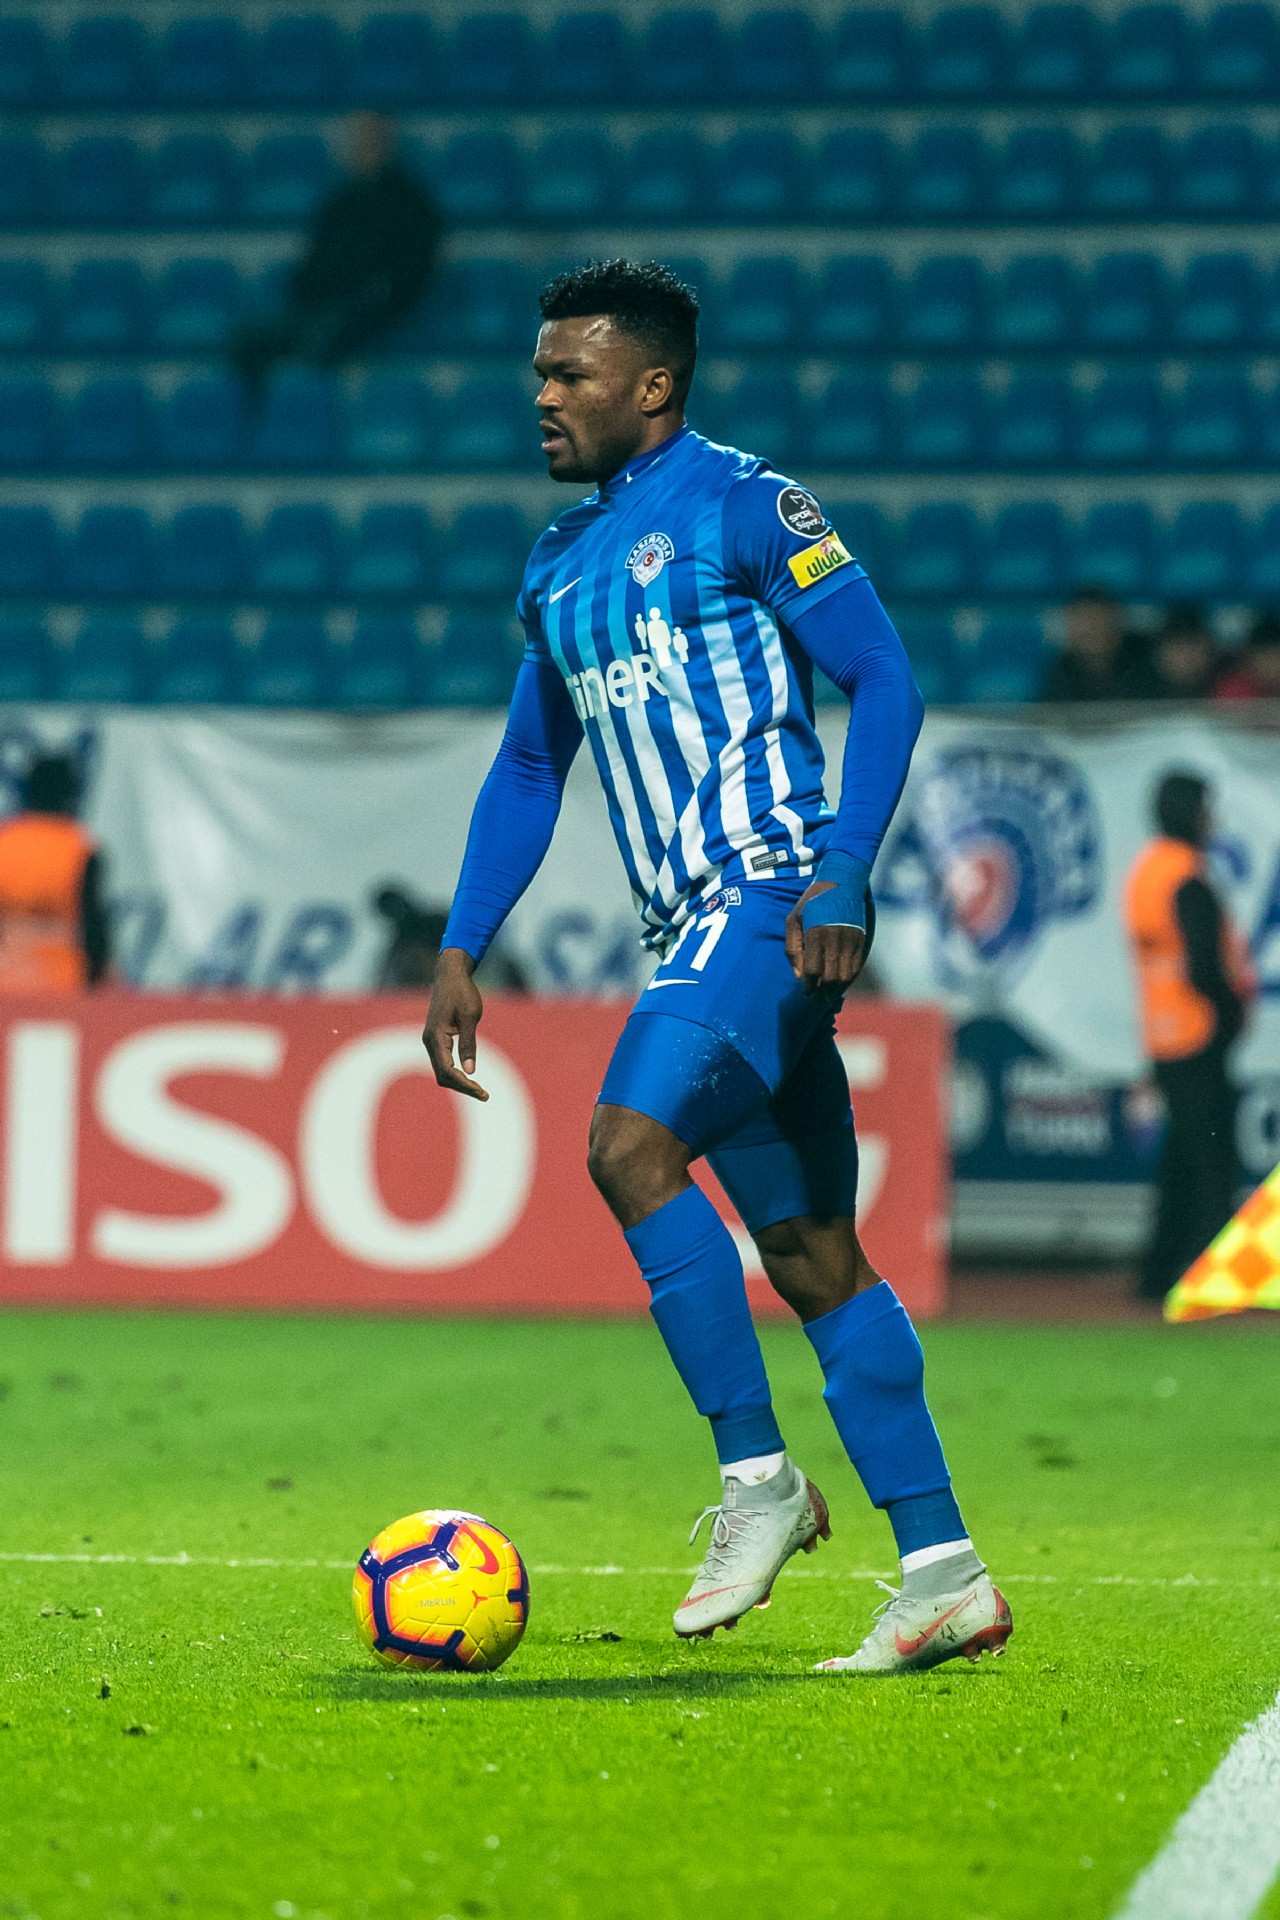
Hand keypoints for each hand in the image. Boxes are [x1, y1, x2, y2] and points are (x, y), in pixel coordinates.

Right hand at [422, 948, 488, 1099]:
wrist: (450, 974)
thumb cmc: (462, 992)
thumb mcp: (470, 1017)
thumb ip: (468, 1044)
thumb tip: (469, 1071)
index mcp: (435, 1037)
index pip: (447, 1071)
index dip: (464, 1085)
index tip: (482, 1092)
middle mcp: (429, 1041)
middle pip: (442, 1076)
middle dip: (462, 1087)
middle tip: (484, 1095)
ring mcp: (431, 1041)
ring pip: (442, 1071)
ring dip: (459, 1082)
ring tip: (479, 1090)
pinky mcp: (436, 1038)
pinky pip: (443, 1062)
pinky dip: (456, 1073)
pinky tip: (470, 1076)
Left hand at [785, 883, 866, 996]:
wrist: (842, 882)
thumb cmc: (812, 902)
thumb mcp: (793, 920)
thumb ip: (793, 948)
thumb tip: (798, 976)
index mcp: (815, 935)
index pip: (812, 971)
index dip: (809, 986)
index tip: (806, 993)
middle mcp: (834, 940)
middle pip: (830, 978)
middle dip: (823, 991)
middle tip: (818, 995)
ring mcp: (850, 941)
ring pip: (845, 976)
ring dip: (837, 989)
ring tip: (829, 994)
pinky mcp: (860, 941)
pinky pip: (856, 967)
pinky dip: (849, 979)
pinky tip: (841, 982)